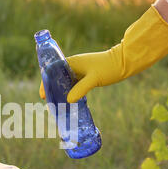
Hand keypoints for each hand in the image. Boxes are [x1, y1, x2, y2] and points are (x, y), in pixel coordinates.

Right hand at [39, 6, 167, 102]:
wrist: (124, 62)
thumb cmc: (109, 67)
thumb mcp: (94, 79)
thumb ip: (81, 89)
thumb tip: (68, 101)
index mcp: (70, 62)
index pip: (51, 71)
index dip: (45, 83)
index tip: (44, 95)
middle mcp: (72, 66)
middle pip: (56, 78)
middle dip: (51, 90)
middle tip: (50, 104)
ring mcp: (78, 71)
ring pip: (64, 83)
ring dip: (60, 93)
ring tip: (57, 106)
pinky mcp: (85, 76)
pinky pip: (73, 85)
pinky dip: (69, 93)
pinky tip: (70, 103)